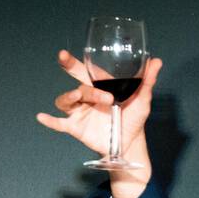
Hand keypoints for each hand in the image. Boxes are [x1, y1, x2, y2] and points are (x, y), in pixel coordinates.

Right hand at [35, 50, 162, 157]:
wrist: (131, 143)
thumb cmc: (133, 117)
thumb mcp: (142, 99)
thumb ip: (147, 81)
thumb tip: (156, 61)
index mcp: (99, 85)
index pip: (83, 69)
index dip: (71, 62)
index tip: (63, 54)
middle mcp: (86, 96)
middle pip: (73, 80)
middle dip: (69, 68)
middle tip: (65, 59)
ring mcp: (80, 111)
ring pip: (66, 99)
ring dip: (71, 95)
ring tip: (80, 95)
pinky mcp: (76, 127)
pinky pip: (60, 124)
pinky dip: (50, 121)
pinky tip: (42, 117)